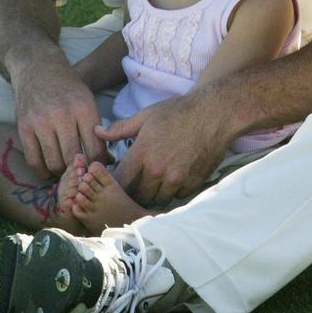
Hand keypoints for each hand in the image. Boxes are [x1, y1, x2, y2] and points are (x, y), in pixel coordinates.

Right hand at [14, 62, 109, 178]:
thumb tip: (107, 160)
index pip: (95, 149)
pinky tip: (49, 169)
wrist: (38, 68)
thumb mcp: (88, 101)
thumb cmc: (68, 88)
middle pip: (73, 158)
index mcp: (84, 108)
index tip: (95, 167)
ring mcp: (41, 122)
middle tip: (80, 171)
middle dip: (79, 169)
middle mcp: (62, 115)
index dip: (97, 164)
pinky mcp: (24, 127)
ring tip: (65, 169)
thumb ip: (97, 130)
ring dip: (61, 172)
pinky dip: (43, 172)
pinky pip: (34, 161)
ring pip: (54, 163)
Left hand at [98, 93, 229, 205]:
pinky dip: (172, 193)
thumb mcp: (146, 115)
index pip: (120, 181)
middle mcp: (158, 170)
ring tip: (152, 183)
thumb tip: (97, 131)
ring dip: (152, 195)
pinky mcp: (193, 184)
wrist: (214, 113)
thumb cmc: (178, 112)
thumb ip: (119, 128)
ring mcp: (177, 179)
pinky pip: (176, 198)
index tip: (117, 179)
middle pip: (136, 195)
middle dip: (132, 192)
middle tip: (134, 183)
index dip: (115, 183)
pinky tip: (171, 180)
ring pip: (156, 200)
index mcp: (143, 153)